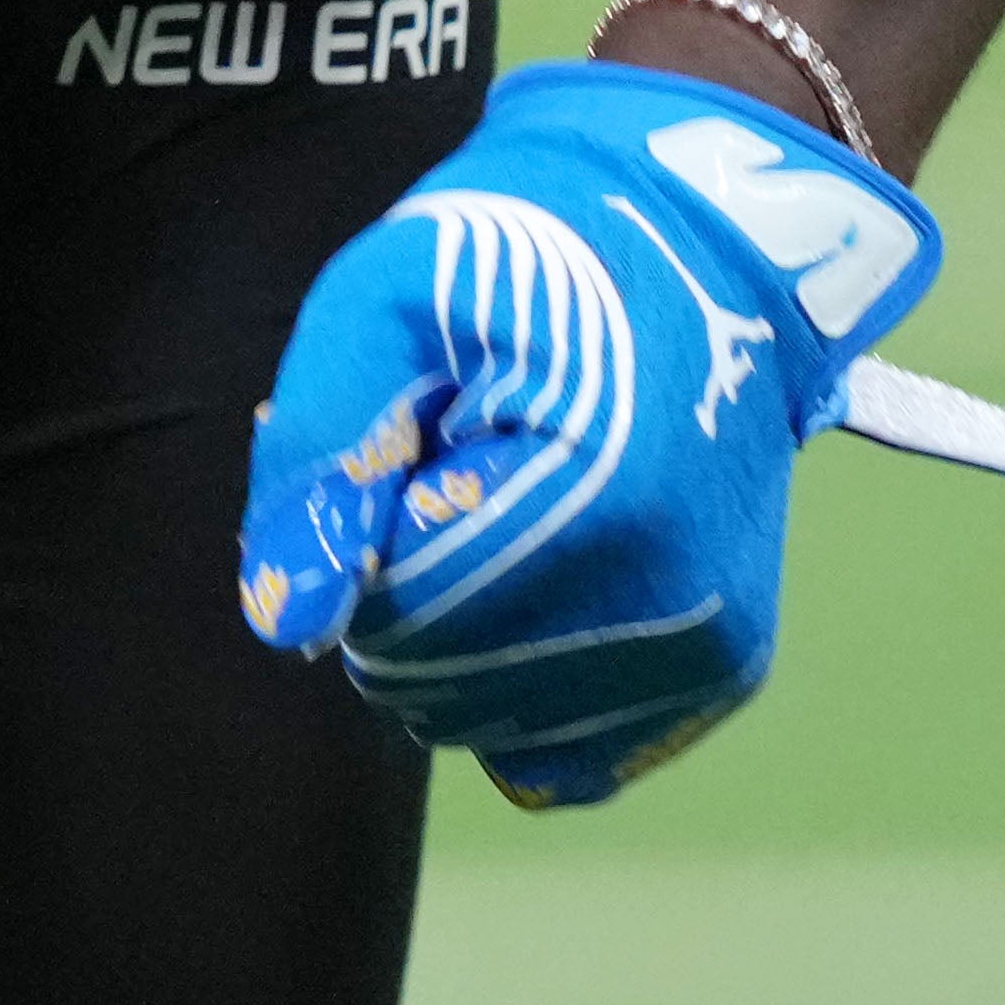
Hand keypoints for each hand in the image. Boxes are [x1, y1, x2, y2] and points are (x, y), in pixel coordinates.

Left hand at [231, 58, 940, 807]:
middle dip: (404, 583)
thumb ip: (321, 453)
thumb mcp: (387, 301)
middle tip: (459, 461)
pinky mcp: (720, 673)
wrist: (703, 248)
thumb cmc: (527, 260)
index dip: (368, 524)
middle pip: (434, 679)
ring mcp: (704, 650)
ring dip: (456, 632)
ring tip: (510, 501)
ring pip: (484, 723)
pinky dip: (519, 685)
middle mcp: (670, 602)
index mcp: (596, 500)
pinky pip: (562, 755)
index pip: (390, 611)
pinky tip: (537, 581)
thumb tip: (285, 625)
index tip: (420, 431)